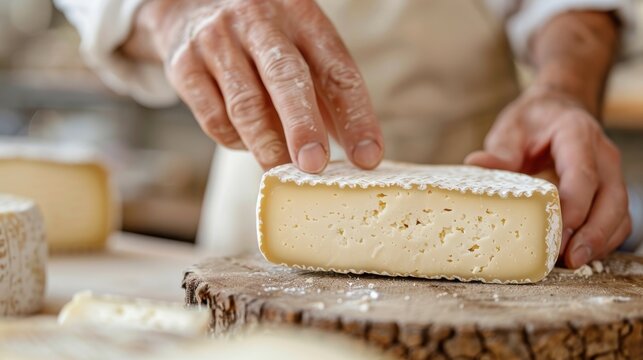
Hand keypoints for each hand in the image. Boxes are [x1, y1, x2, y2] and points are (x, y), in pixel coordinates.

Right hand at [128, 0, 383, 172]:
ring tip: (282, 173)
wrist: (189, 4)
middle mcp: (259, 21)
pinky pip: (214, 118)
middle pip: (287, 79)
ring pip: (246, 105)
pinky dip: (236, 141)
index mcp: (301, 16)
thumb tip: (357, 151)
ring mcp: (218, 41)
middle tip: (315, 166)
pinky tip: (248, 143)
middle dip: (303, 127)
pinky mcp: (185, 65)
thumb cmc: (261, 35)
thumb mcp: (299, 45)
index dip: (356, 116)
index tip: (368, 157)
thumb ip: (326, 92)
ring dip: (267, 146)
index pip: (337, 69)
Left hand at [465, 85, 630, 267]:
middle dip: (593, 233)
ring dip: (599, 242)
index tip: (558, 230)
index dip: (574, 205)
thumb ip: (500, 149)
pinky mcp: (608, 192)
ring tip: (572, 263)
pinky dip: (601, 241)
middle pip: (611, 199)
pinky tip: (577, 255)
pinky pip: (615, 221)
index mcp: (577, 134)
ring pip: (619, 214)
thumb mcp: (511, 128)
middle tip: (570, 259)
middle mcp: (602, 155)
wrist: (556, 112)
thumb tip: (477, 164)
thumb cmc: (533, 122)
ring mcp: (611, 174)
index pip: (583, 173)